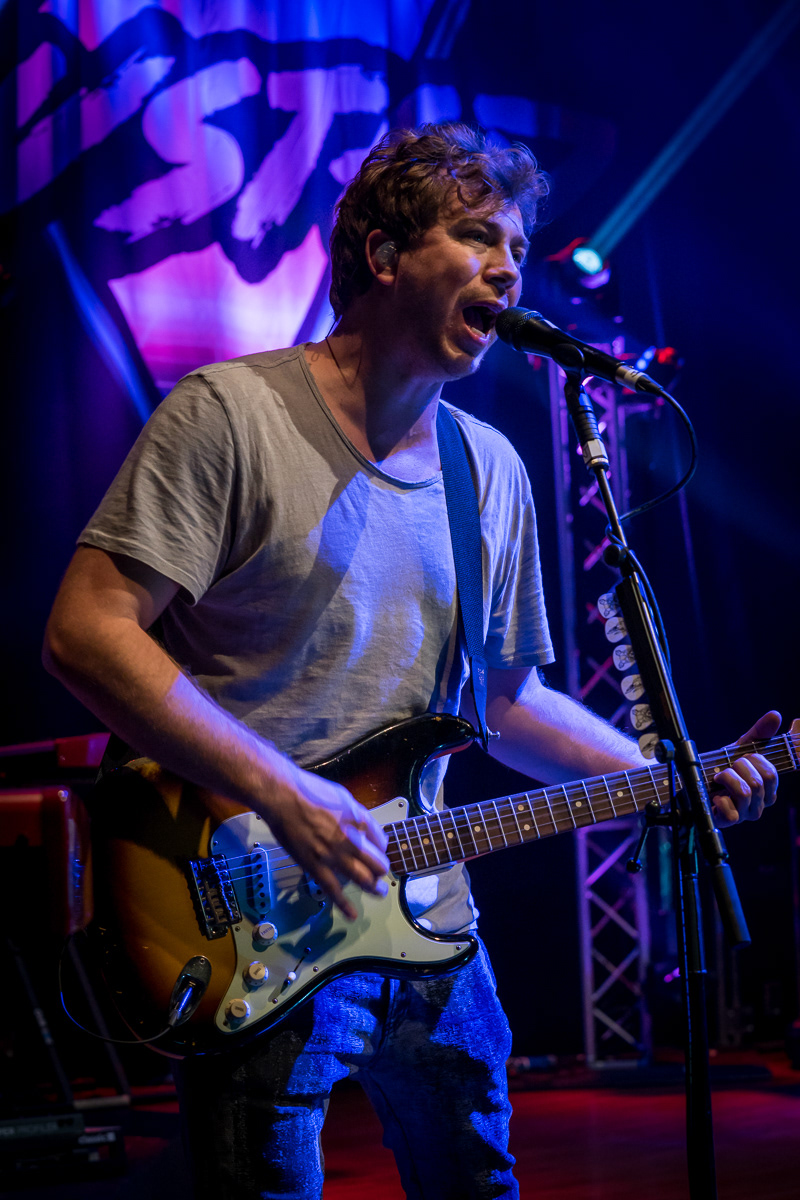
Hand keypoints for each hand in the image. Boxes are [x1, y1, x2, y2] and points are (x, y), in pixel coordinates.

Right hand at [258, 762, 389, 920]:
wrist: (282, 796)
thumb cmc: (308, 791)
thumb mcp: (343, 796)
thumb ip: (357, 814)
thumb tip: (367, 827)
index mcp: (358, 819)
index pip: (382, 840)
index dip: (382, 848)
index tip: (378, 851)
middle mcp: (350, 838)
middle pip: (377, 863)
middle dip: (382, 871)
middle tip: (382, 874)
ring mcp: (333, 854)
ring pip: (362, 879)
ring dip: (374, 888)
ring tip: (378, 892)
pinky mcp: (315, 865)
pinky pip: (333, 890)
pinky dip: (344, 904)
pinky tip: (351, 913)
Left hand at [710, 710, 780, 826]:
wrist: (692, 781)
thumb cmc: (720, 767)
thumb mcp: (740, 748)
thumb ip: (759, 733)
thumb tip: (776, 715)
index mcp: (767, 789)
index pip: (773, 774)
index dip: (759, 760)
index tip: (748, 753)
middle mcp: (759, 804)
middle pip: (761, 781)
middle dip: (741, 766)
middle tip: (729, 764)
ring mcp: (744, 814)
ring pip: (746, 792)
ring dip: (727, 777)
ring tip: (718, 776)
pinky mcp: (727, 821)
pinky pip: (733, 813)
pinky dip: (721, 799)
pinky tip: (715, 795)